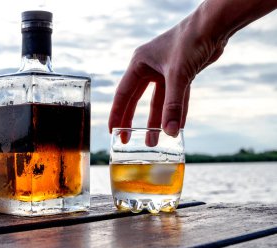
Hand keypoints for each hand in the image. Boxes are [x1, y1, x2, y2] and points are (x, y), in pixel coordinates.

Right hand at [108, 13, 226, 136]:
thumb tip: (170, 132)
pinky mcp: (180, 74)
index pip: (123, 93)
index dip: (117, 113)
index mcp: (139, 64)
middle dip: (133, 120)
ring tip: (152, 141)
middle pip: (136, 99)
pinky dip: (176, 112)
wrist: (213, 26)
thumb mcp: (178, 75)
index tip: (112, 130)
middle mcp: (149, 68)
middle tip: (127, 139)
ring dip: (157, 121)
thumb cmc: (190, 41)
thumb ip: (173, 105)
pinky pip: (175, 98)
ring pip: (158, 102)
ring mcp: (165, 72)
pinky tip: (176, 127)